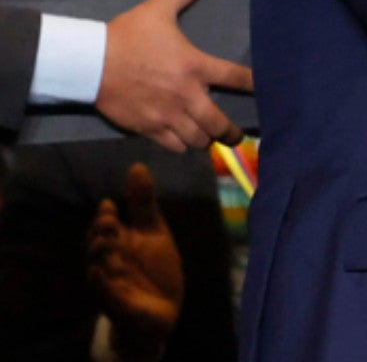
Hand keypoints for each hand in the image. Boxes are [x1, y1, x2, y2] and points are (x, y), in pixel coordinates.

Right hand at [87, 163, 182, 361]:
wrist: (162, 309)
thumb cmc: (156, 267)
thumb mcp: (154, 232)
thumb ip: (144, 203)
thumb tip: (136, 166)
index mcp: (118, 241)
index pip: (105, 225)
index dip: (105, 215)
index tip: (109, 204)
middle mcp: (108, 259)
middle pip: (96, 244)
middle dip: (100, 232)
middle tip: (108, 220)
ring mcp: (109, 281)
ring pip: (96, 267)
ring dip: (100, 254)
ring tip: (107, 241)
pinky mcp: (114, 302)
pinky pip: (104, 293)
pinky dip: (103, 283)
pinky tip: (103, 273)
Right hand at [98, 0, 254, 151]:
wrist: (89, 61)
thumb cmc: (126, 35)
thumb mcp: (157, 8)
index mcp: (195, 66)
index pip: (237, 78)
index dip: (255, 86)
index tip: (264, 92)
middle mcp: (187, 95)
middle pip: (219, 123)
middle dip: (231, 132)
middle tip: (237, 136)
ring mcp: (167, 115)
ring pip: (197, 139)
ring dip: (206, 138)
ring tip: (209, 137)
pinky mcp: (147, 127)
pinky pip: (173, 145)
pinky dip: (182, 145)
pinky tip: (184, 141)